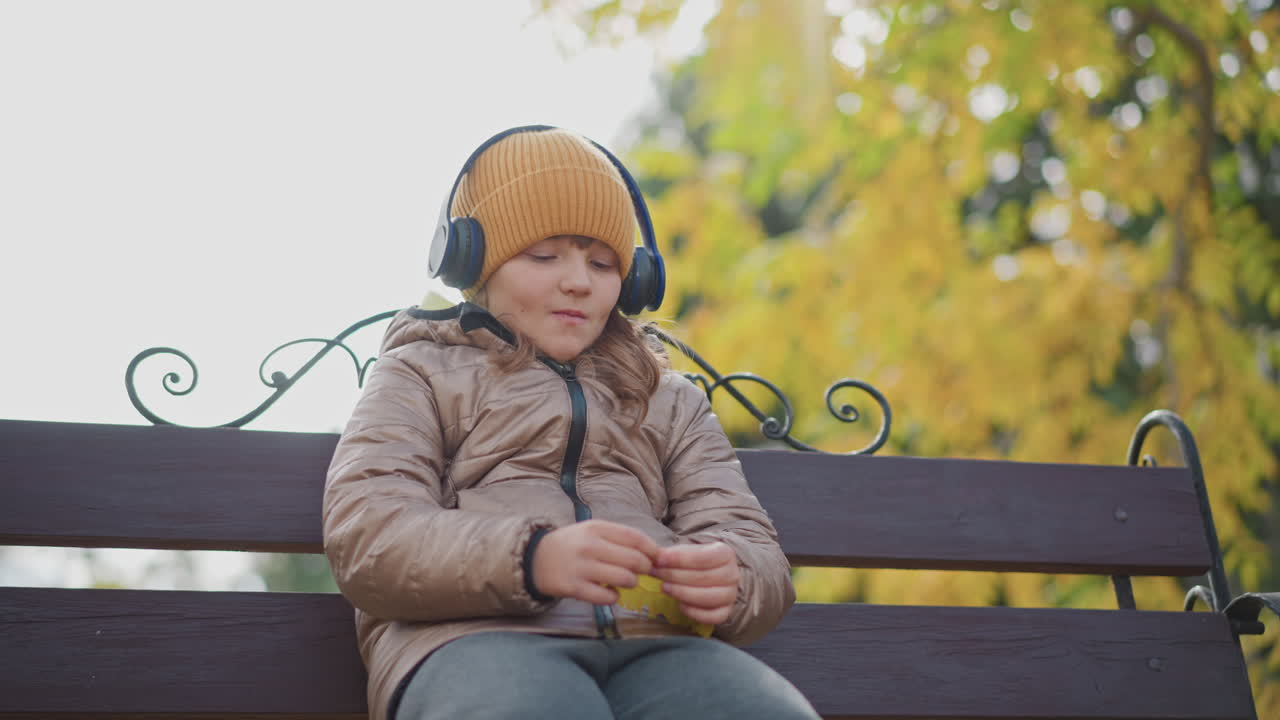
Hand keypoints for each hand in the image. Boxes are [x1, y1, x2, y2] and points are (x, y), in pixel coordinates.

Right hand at [532, 520, 659, 605]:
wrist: (535, 559)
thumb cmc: (572, 545)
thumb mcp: (592, 531)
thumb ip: (619, 538)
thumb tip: (654, 552)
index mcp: (595, 528)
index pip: (634, 538)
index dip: (652, 549)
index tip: (657, 558)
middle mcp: (589, 546)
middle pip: (633, 560)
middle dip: (645, 568)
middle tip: (643, 572)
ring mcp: (580, 567)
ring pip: (624, 579)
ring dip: (631, 583)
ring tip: (625, 581)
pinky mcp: (573, 588)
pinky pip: (606, 597)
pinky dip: (614, 597)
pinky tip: (610, 592)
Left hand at [652, 542, 739, 625]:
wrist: (709, 575)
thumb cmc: (694, 562)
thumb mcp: (686, 551)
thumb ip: (673, 554)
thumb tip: (657, 557)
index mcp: (725, 554)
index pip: (704, 557)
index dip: (680, 559)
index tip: (660, 559)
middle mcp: (732, 574)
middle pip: (704, 578)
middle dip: (676, 576)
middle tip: (656, 573)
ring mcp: (731, 595)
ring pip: (709, 598)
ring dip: (683, 593)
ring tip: (664, 587)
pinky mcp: (726, 612)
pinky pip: (712, 617)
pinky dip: (695, 613)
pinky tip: (680, 605)